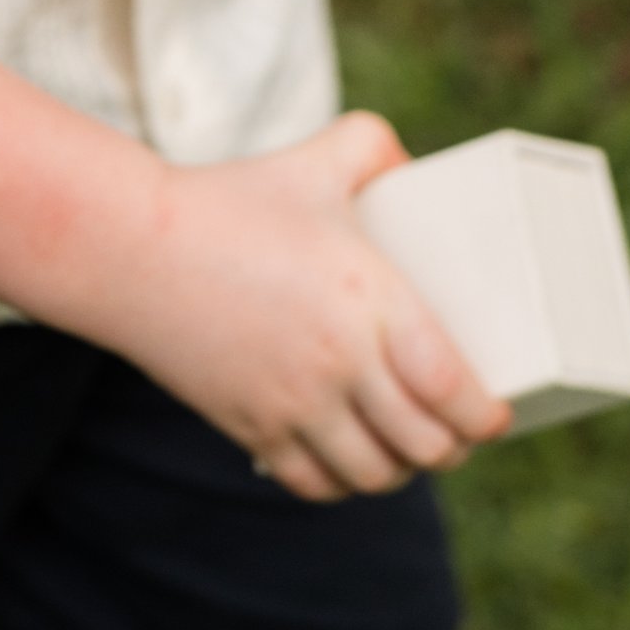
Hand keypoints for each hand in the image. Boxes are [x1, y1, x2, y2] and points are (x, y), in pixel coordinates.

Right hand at [107, 111, 507, 500]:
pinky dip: (341, 484)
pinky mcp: (250, 427)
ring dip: (401, 471)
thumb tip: (410, 166)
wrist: (131, 246)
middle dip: (454, 447)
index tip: (498, 413)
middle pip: (424, 442)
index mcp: (370, 299)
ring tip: (409, 451)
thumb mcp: (313, 160)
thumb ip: (370, 146)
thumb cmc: (229, 199)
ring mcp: (293, 402)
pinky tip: (349, 463)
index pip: (452, 385)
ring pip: (373, 473)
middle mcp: (339, 362)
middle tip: (461, 433)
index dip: (486, 415)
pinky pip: (313, 484)